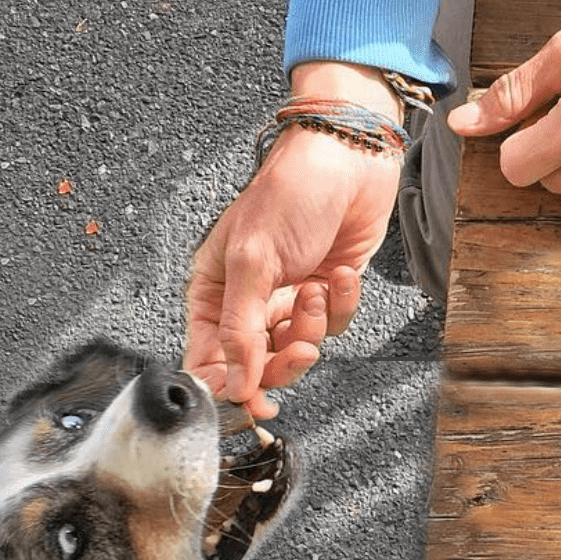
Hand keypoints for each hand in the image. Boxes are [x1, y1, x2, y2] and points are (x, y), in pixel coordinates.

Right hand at [184, 64, 403, 416]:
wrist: (349, 157)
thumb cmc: (291, 192)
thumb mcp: (254, 262)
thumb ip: (240, 329)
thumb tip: (235, 383)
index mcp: (215, 290)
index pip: (211, 358)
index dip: (231, 385)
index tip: (252, 401)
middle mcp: (251, 298)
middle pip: (259, 363)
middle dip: (284, 359)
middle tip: (301, 347)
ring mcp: (291, 296)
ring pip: (300, 348)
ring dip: (314, 326)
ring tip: (316, 290)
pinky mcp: (329, 291)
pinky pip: (335, 324)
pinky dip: (341, 304)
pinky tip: (340, 274)